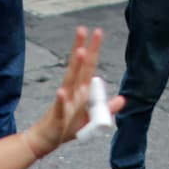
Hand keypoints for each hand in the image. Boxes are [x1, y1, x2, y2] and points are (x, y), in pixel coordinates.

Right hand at [24, 27, 122, 155]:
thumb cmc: (66, 127)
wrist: (47, 140)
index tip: (97, 32)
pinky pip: (59, 106)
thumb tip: (122, 99)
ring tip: (79, 52)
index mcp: (81, 91)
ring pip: (70, 81)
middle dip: (82, 48)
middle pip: (78, 67)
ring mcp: (64, 102)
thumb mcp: (91, 118)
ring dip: (74, 67)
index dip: (93, 50)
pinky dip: (60, 100)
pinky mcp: (57, 116)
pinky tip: (61, 92)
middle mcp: (72, 92)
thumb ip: (106, 108)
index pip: (89, 67)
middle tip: (84, 29)